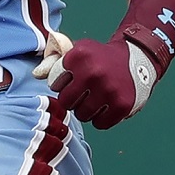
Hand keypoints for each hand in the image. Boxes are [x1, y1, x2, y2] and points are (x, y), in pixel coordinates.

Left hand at [34, 29, 156, 129]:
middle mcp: (93, 72)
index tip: (72, 79)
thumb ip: (56, 62)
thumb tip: (36, 74)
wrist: (138, 58)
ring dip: (86, 110)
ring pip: (82, 115)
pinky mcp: (122, 105)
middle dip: (72, 99)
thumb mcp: (80, 50)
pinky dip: (101, 118)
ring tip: (95, 98)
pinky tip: (106, 105)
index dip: (62, 83)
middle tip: (83, 92)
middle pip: (66, 102)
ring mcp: (109, 90)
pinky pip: (100, 124)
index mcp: (79, 55)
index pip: (54, 83)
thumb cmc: (100, 57)